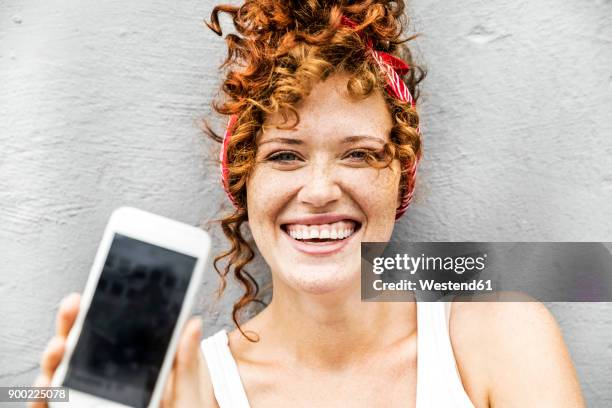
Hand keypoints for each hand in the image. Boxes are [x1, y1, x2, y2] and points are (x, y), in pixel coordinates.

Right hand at [29, 293, 207, 407]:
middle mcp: (110, 382)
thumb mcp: (189, 397)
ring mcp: (91, 400)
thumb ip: (186, 364)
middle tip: (75, 306)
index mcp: (139, 369)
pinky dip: (45, 397)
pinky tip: (48, 386)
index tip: (100, 290)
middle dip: (75, 326)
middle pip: (85, 349)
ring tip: (59, 347)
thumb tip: (193, 321)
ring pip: (63, 376)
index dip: (105, 311)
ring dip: (56, 359)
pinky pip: (53, 407)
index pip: (118, 336)